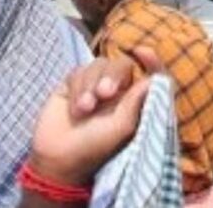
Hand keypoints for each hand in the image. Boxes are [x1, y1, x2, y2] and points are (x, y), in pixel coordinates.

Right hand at [28, 49, 162, 187]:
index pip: (146, 74)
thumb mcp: (121, 128)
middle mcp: (116, 90)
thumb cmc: (94, 148)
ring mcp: (94, 85)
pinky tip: (74, 108)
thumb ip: (136, 102)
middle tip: (104, 94)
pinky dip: (77, 87)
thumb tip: (154, 79)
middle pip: (121, 64)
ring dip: (91, 84)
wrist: (57, 159)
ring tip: (85, 109)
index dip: (150, 61)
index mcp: (133, 100)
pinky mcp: (74, 84)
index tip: (143, 52)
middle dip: (112, 75)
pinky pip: (79, 71)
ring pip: (99, 64)